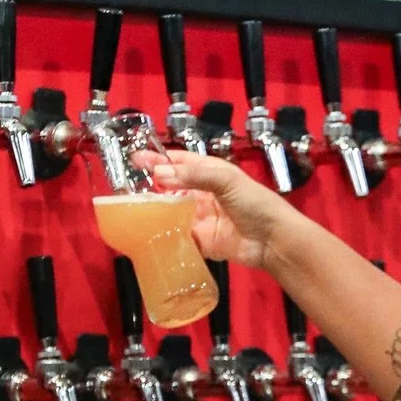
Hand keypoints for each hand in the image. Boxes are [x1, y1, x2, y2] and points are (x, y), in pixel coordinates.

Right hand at [131, 148, 292, 269]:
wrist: (273, 240)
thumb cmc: (255, 203)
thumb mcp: (225, 180)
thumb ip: (193, 176)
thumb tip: (159, 175)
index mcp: (211, 174)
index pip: (180, 162)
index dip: (159, 159)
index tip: (136, 158)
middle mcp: (204, 195)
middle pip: (172, 188)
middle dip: (152, 186)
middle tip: (127, 186)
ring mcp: (201, 219)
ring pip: (172, 213)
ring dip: (155, 212)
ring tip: (132, 209)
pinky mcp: (202, 242)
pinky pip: (179, 238)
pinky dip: (166, 236)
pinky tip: (149, 234)